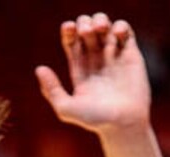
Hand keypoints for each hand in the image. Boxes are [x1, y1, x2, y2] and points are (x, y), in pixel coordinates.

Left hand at [35, 13, 150, 132]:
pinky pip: (125, 32)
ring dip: (100, 20)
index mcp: (80, 69)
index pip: (72, 42)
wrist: (123, 124)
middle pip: (87, 30)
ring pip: (106, 27)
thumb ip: (52, 91)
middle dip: (84, 24)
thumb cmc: (95, 120)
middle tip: (85, 32)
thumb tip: (39, 69)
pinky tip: (115, 34)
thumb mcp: (66, 109)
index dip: (69, 30)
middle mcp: (96, 60)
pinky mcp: (131, 55)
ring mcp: (114, 57)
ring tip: (99, 28)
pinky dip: (120, 26)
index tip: (69, 28)